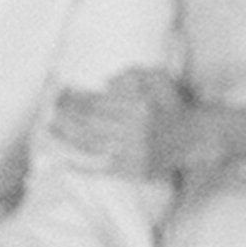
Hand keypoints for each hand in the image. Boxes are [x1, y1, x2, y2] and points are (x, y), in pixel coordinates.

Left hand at [51, 68, 193, 178]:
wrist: (195, 137)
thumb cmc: (172, 104)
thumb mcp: (156, 78)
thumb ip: (131, 76)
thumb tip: (105, 83)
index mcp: (139, 106)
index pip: (97, 102)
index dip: (75, 97)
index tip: (62, 91)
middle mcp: (134, 131)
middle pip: (89, 123)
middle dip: (67, 113)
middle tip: (52, 105)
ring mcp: (132, 154)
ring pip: (90, 144)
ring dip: (66, 135)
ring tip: (51, 125)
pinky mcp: (132, 171)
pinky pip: (100, 169)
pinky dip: (80, 167)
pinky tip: (63, 163)